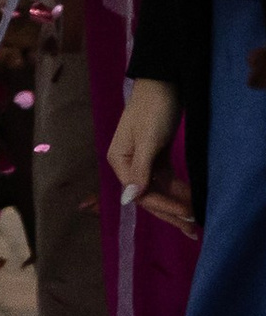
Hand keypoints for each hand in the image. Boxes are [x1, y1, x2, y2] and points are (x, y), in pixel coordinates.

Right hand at [107, 75, 195, 233]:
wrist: (163, 85)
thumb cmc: (153, 111)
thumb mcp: (148, 141)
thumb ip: (139, 170)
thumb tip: (129, 199)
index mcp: (119, 160)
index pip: (141, 192)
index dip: (164, 206)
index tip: (188, 213)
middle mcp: (127, 163)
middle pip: (148, 195)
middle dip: (170, 212)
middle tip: (194, 230)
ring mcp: (141, 160)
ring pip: (158, 190)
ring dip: (176, 203)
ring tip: (196, 219)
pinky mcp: (154, 156)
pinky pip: (165, 180)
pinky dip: (177, 190)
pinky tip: (191, 198)